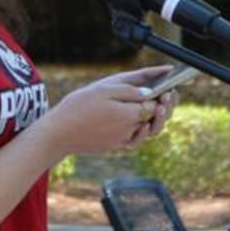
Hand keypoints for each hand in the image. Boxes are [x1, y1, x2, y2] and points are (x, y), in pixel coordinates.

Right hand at [37, 66, 173, 155]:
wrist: (58, 133)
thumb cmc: (78, 107)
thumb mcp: (104, 89)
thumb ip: (130, 89)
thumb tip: (151, 91)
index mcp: (130, 114)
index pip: (156, 103)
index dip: (165, 93)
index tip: (171, 84)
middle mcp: (130, 130)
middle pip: (157, 119)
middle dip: (167, 106)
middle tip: (170, 93)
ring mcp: (124, 140)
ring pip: (149, 130)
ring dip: (158, 118)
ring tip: (162, 105)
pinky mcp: (116, 145)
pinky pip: (137, 138)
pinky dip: (144, 129)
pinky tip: (144, 120)